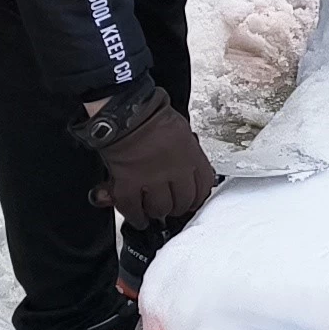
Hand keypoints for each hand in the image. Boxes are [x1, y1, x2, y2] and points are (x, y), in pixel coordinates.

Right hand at [78, 87, 218, 226]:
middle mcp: (175, 170)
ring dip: (158, 212)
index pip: (204, 186)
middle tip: (172, 206)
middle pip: (183, 202)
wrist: (124, 112)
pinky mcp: (128, 185)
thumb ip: (187, 152)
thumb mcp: (181, 131)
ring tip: (154, 210)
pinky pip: (134, 209)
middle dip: (178, 206)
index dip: (198, 196)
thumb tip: (189, 168)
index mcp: (191, 155)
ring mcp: (152, 179)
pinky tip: (138, 217)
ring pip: (161, 209)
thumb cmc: (150, 115)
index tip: (193, 199)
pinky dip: (136, 217)